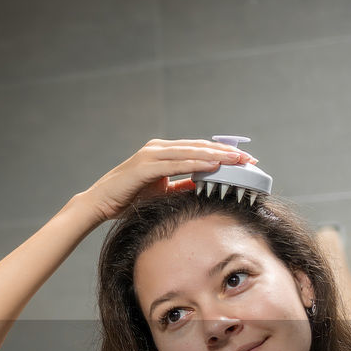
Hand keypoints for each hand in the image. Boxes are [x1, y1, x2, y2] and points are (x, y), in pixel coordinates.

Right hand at [72, 138, 256, 224]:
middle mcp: (158, 148)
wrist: (100, 203)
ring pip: (191, 152)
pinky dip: (196, 164)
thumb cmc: (128, 198)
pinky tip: (214, 166)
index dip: (222, 154)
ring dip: (216, 156)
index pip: (198, 150)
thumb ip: (181, 184)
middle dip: (226, 153)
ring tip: (237, 161)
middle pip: (199, 147)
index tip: (244, 161)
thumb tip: (204, 184)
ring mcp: (151, 155)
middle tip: (250, 159)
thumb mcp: (162, 191)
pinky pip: (176, 164)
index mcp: (163, 152)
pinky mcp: (145, 166)